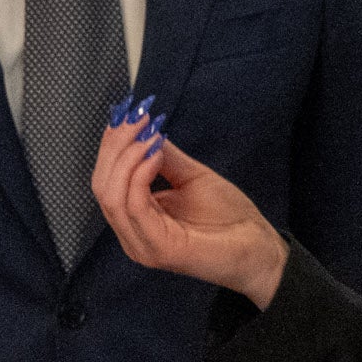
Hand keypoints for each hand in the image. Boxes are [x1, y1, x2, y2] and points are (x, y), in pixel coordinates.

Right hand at [90, 109, 288, 305]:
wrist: (259, 248)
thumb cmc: (229, 218)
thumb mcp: (189, 176)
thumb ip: (162, 157)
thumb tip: (142, 129)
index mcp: (135, 219)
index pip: (105, 179)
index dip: (112, 144)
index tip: (128, 113)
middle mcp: (132, 235)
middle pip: (102, 185)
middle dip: (115, 146)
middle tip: (135, 119)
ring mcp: (142, 244)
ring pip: (111, 195)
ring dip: (127, 157)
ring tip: (149, 135)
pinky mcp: (158, 249)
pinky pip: (135, 206)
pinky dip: (139, 175)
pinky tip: (155, 156)